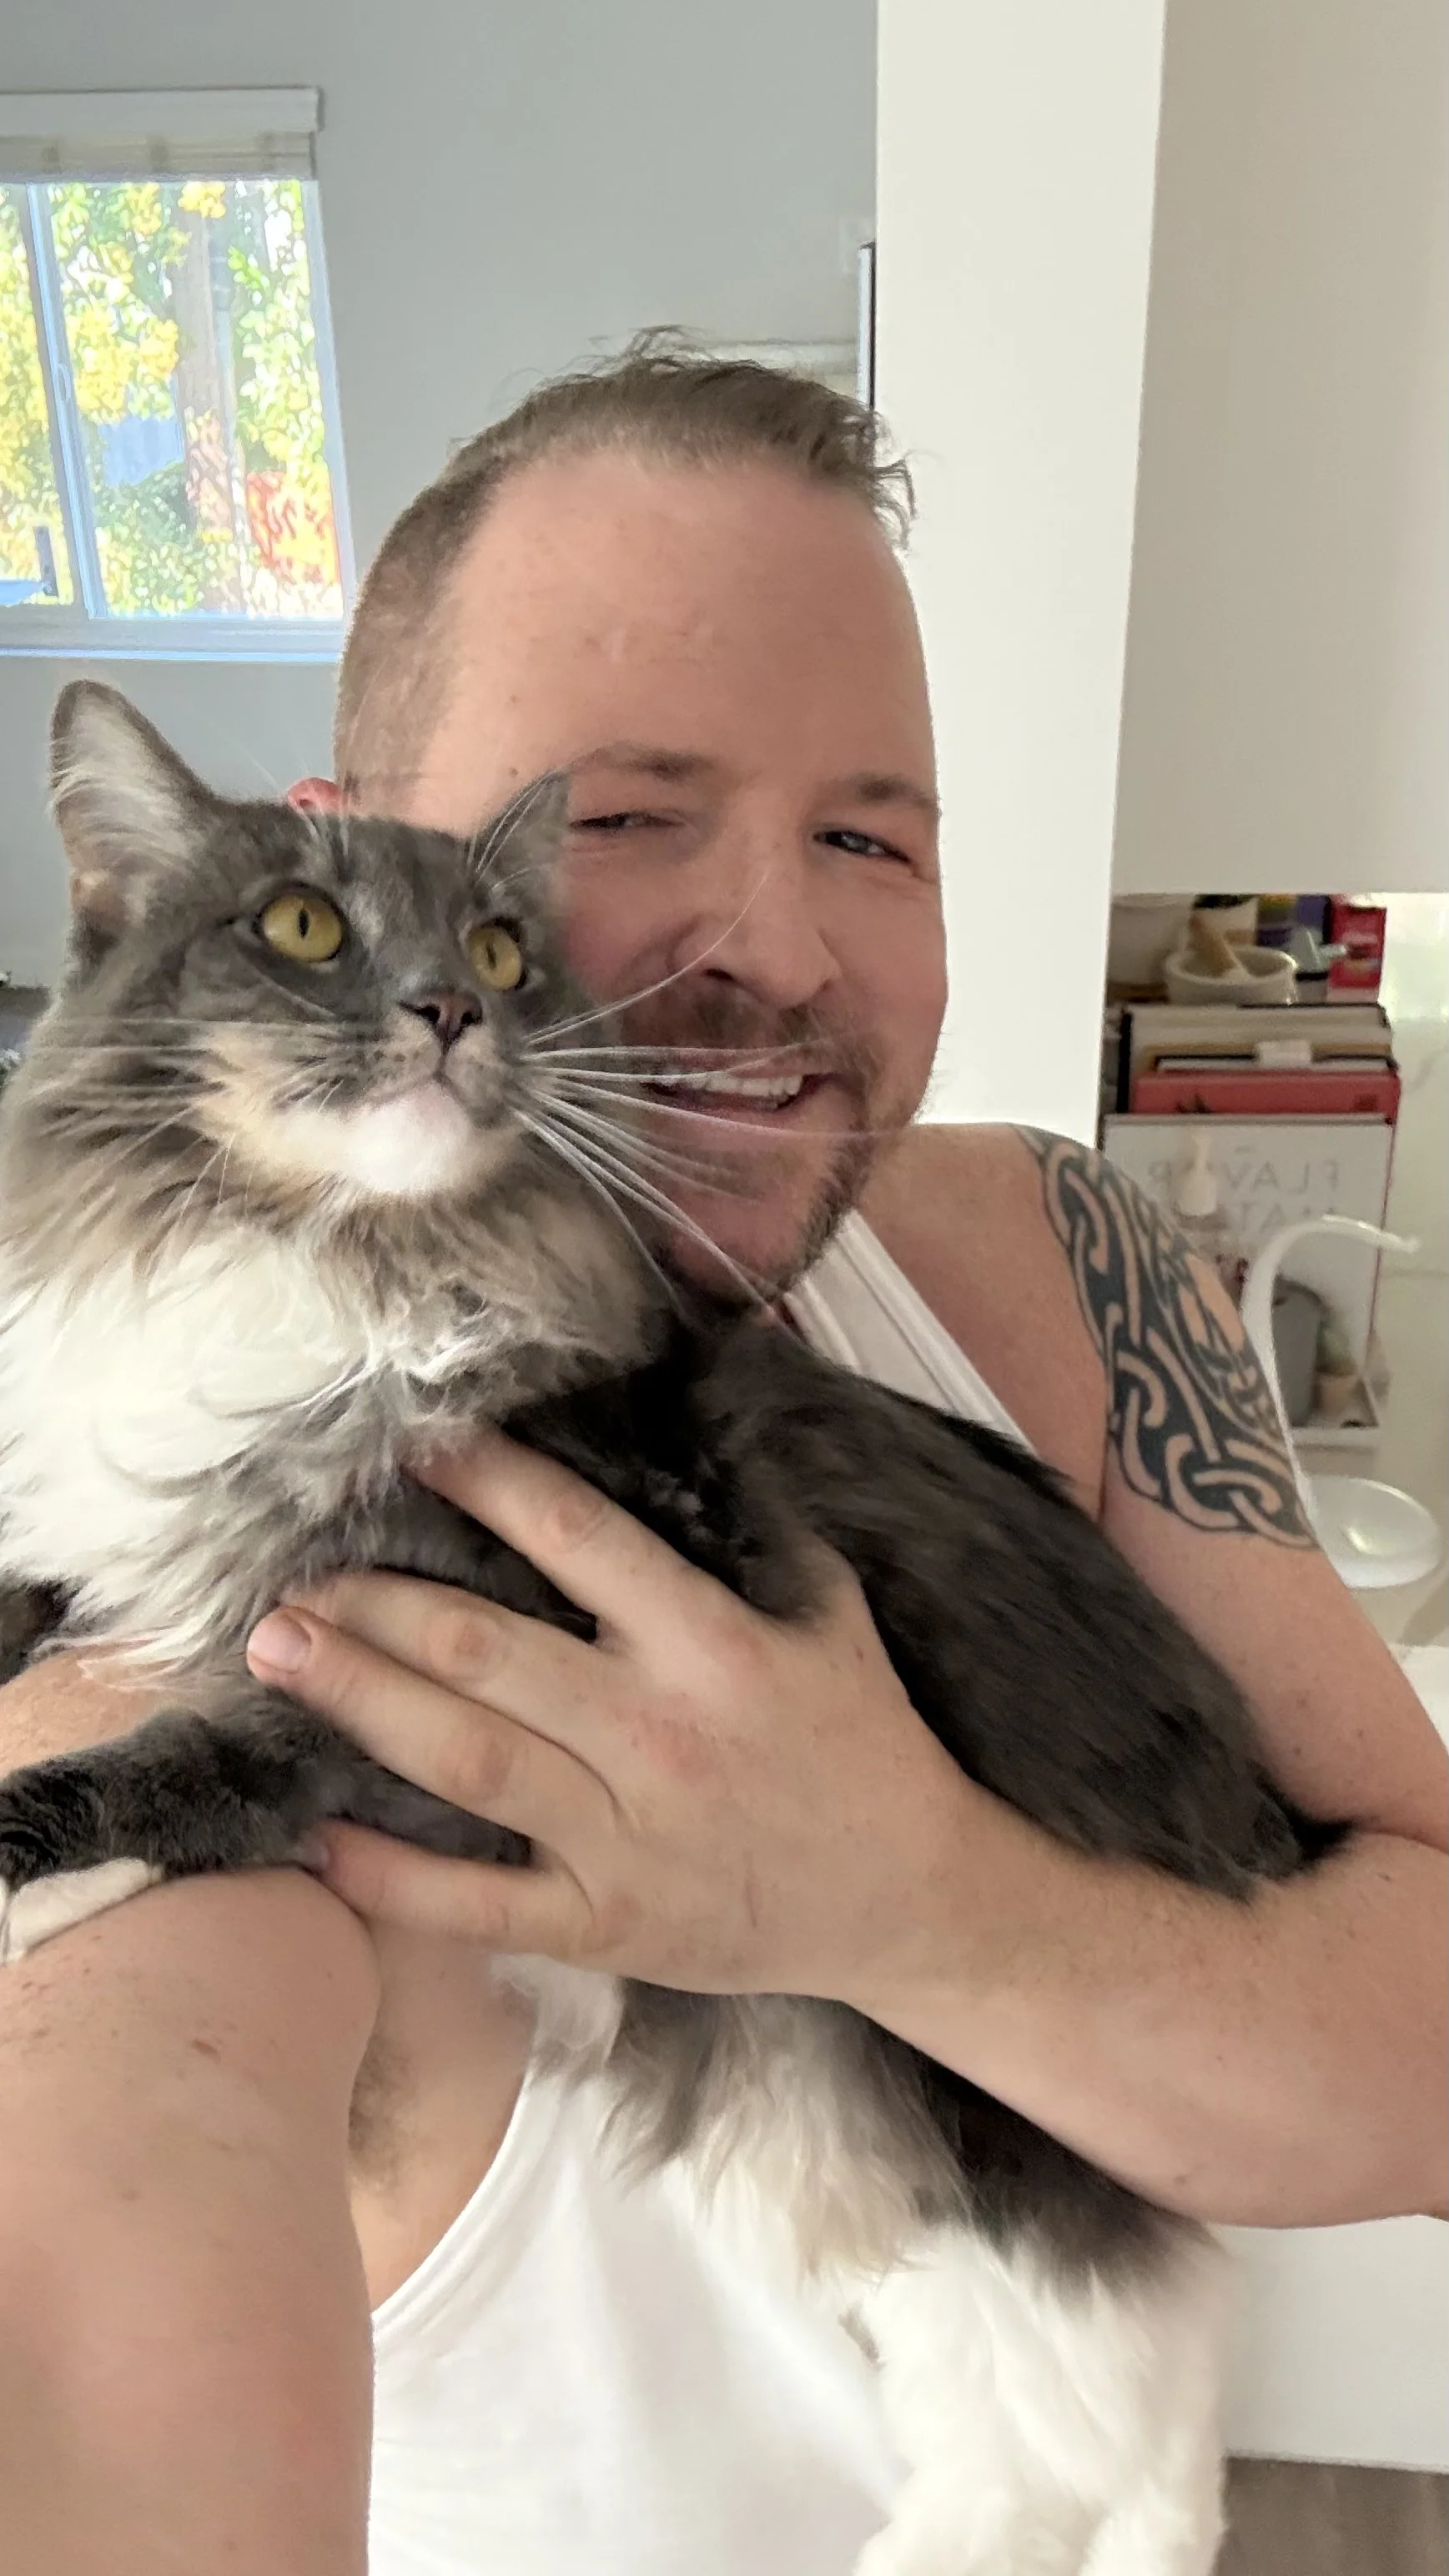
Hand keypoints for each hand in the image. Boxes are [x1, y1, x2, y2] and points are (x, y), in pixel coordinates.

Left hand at [244, 1431, 976, 2002]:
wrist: (908, 1901)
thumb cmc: (865, 1747)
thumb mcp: (834, 1615)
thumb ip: (765, 1528)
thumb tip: (700, 1431)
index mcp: (712, 1646)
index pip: (581, 1540)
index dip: (491, 1485)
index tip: (419, 1448)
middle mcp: (657, 1734)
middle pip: (487, 1653)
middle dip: (377, 1607)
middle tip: (293, 1578)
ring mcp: (625, 1837)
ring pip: (466, 1760)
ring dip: (360, 1703)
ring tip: (280, 1657)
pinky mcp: (605, 1925)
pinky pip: (477, 1903)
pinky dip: (391, 1877)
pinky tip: (320, 1835)